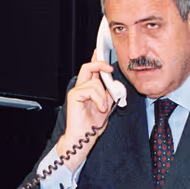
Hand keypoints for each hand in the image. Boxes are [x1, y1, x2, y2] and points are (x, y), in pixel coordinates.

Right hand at [58, 53, 115, 173]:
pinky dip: (99, 99)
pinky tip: (99, 108)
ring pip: (94, 82)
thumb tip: (115, 84)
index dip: (96, 59)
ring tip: (103, 107)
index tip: (100, 51)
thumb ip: (110, 94)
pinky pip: (91, 90)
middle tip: (109, 68)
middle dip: (100, 64)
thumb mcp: (107, 106)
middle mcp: (81, 88)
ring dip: (103, 95)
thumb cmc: (92, 124)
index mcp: (88, 89)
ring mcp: (76, 91)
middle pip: (88, 67)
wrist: (83, 137)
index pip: (91, 70)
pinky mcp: (74, 95)